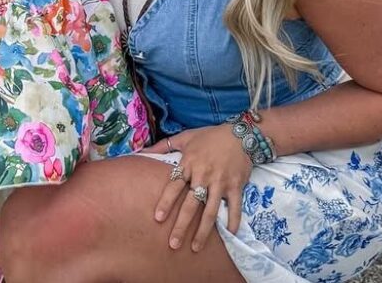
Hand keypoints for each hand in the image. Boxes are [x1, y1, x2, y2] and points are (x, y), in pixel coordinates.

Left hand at [144, 125, 251, 251]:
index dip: (166, 202)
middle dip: (182, 226)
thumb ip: (163, 146)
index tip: (158, 219)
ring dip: (203, 231)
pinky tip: (229, 234)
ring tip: (195, 247)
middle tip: (173, 244)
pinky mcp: (236, 186)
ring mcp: (220, 182)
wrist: (240, 134)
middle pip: (190, 204)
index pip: (174, 186)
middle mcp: (203, 175)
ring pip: (210, 211)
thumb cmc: (210, 136)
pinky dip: (233, 221)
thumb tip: (141, 151)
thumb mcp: (185, 137)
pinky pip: (234, 207)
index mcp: (189, 164)